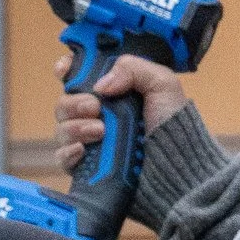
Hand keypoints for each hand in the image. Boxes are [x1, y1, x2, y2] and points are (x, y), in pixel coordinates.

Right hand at [55, 50, 195, 179]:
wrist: (177, 169)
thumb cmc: (173, 126)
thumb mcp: (162, 85)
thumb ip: (132, 69)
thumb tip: (99, 84)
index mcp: (111, 92)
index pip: (76, 76)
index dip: (66, 70)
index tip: (65, 71)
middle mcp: (96, 116)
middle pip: (64, 103)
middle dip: (74, 102)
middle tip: (95, 107)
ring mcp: (89, 142)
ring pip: (61, 129)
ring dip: (75, 127)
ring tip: (100, 131)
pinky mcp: (86, 168)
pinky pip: (61, 158)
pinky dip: (67, 152)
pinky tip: (82, 150)